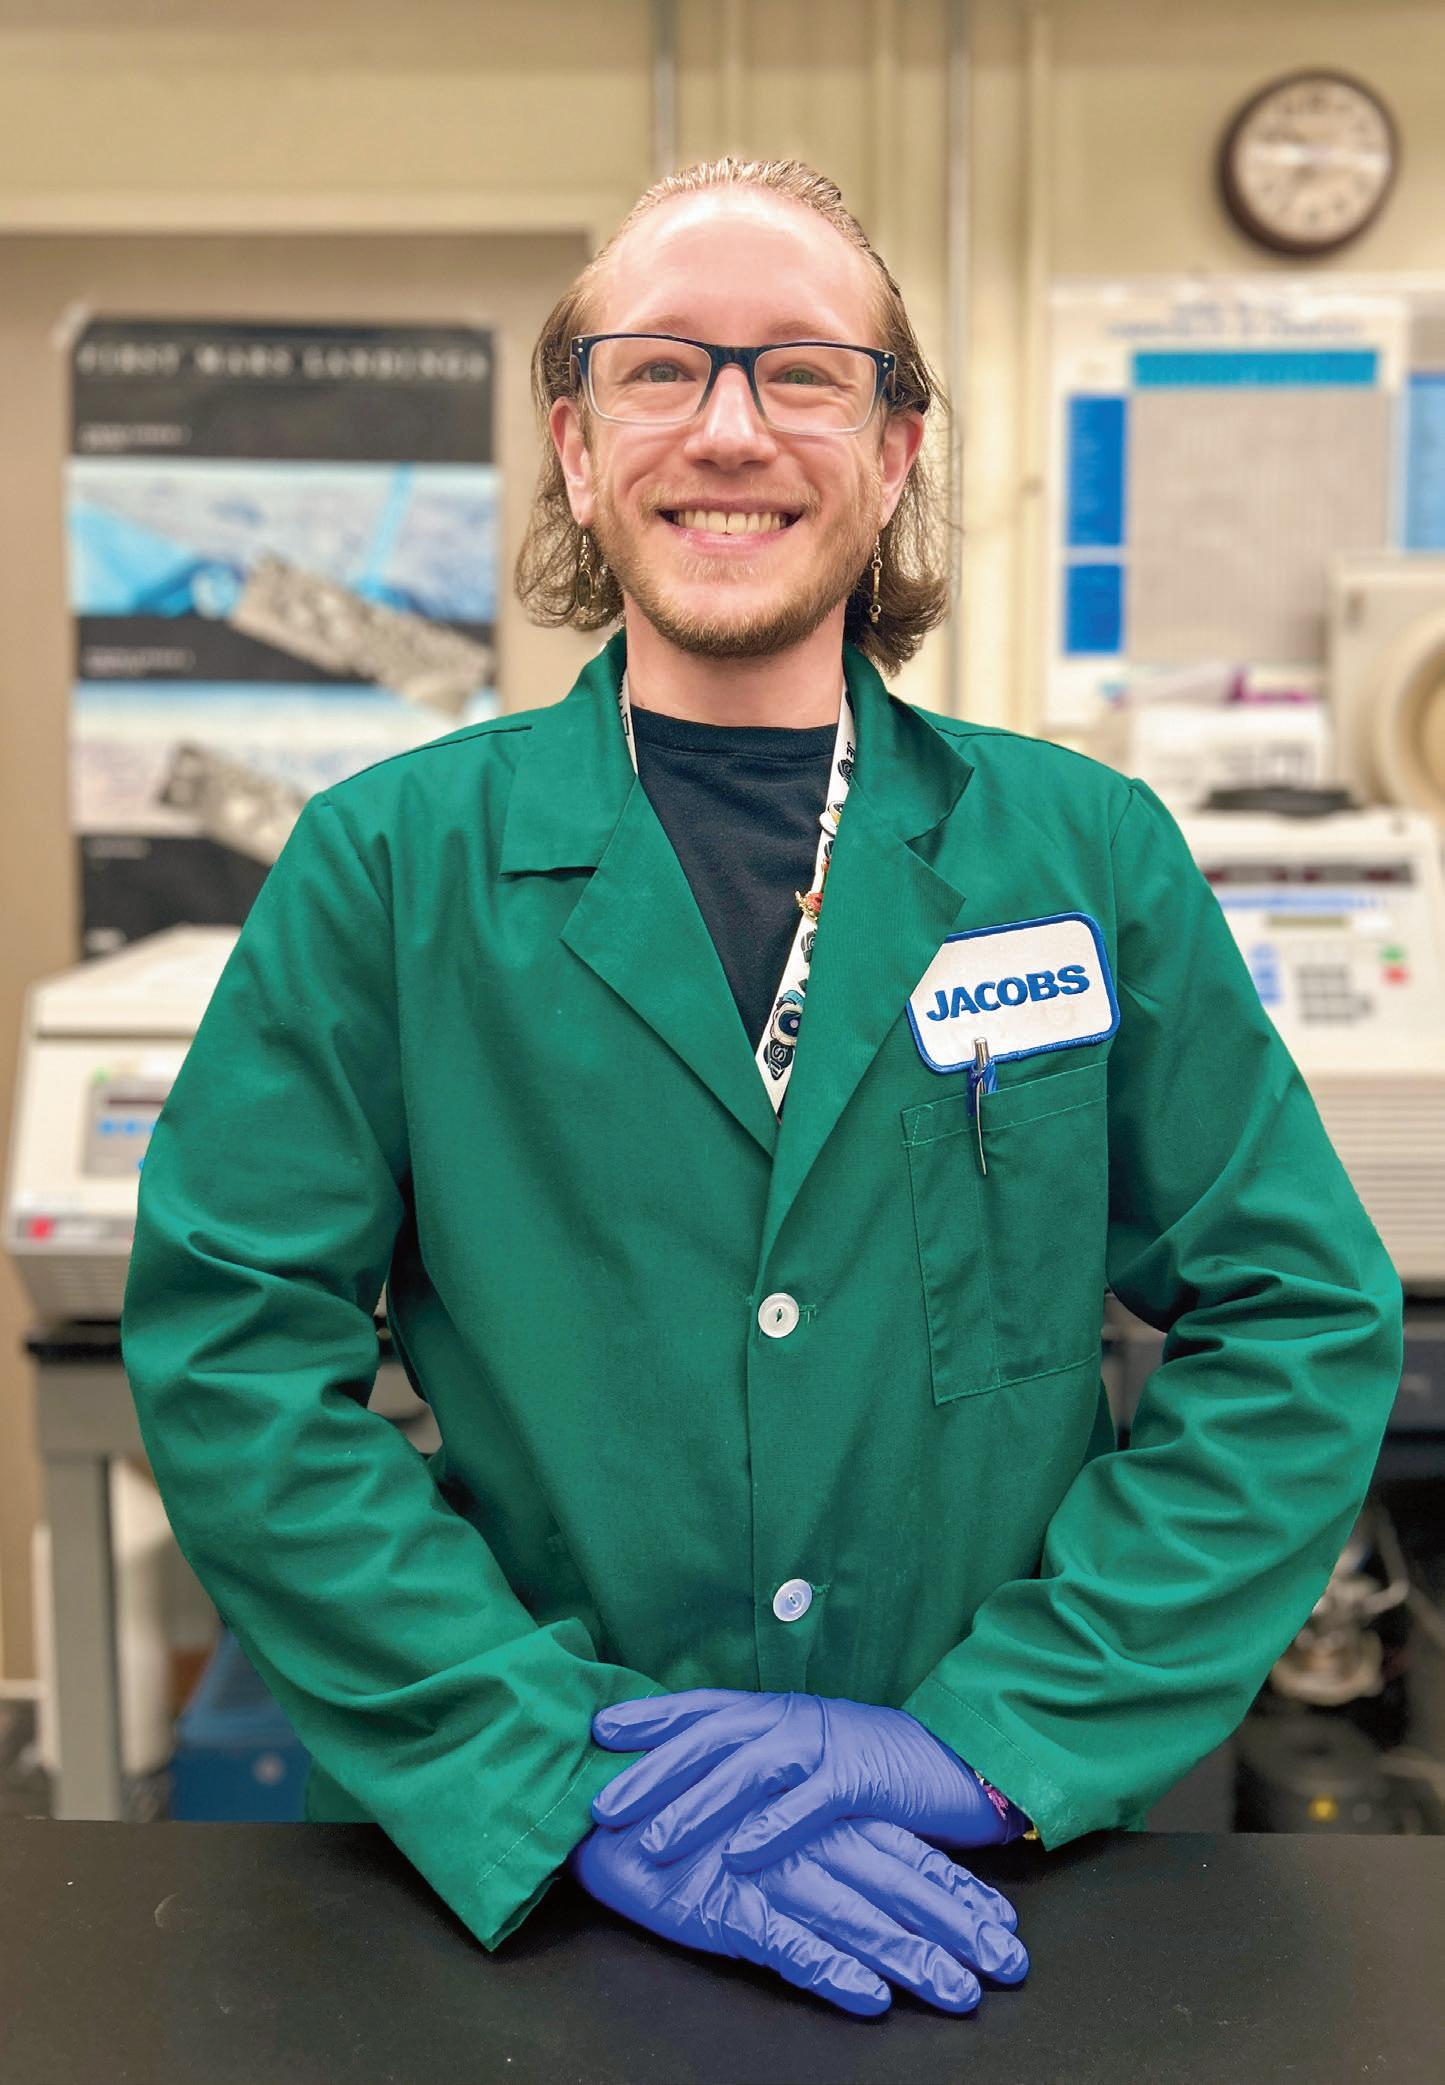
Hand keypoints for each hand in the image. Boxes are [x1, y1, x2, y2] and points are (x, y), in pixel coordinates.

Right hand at [569, 1809, 1027, 2018]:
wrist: (601, 1794)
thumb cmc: (684, 1803)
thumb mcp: (761, 1806)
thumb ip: (815, 1826)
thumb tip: (877, 1858)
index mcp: (814, 1812)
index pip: (902, 1850)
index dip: (956, 1888)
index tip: (1007, 1923)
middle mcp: (803, 1839)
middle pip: (895, 1886)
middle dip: (956, 1928)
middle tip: (1009, 1966)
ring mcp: (767, 1874)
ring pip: (856, 1919)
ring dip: (912, 1959)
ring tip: (961, 1992)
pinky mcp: (727, 1906)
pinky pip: (790, 1945)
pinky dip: (832, 1970)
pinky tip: (871, 1997)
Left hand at [592, 1689, 1019, 1866]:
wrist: (957, 1760)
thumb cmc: (875, 1764)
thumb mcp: (809, 1751)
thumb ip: (760, 1758)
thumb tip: (693, 1773)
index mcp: (776, 1711)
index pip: (701, 1706)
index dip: (650, 1716)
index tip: (598, 1730)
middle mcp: (792, 1720)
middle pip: (709, 1739)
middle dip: (652, 1771)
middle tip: (602, 1805)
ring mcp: (825, 1746)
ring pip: (748, 1771)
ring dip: (697, 1806)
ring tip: (654, 1842)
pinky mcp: (861, 1780)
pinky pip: (809, 1805)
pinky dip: (773, 1830)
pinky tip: (739, 1856)